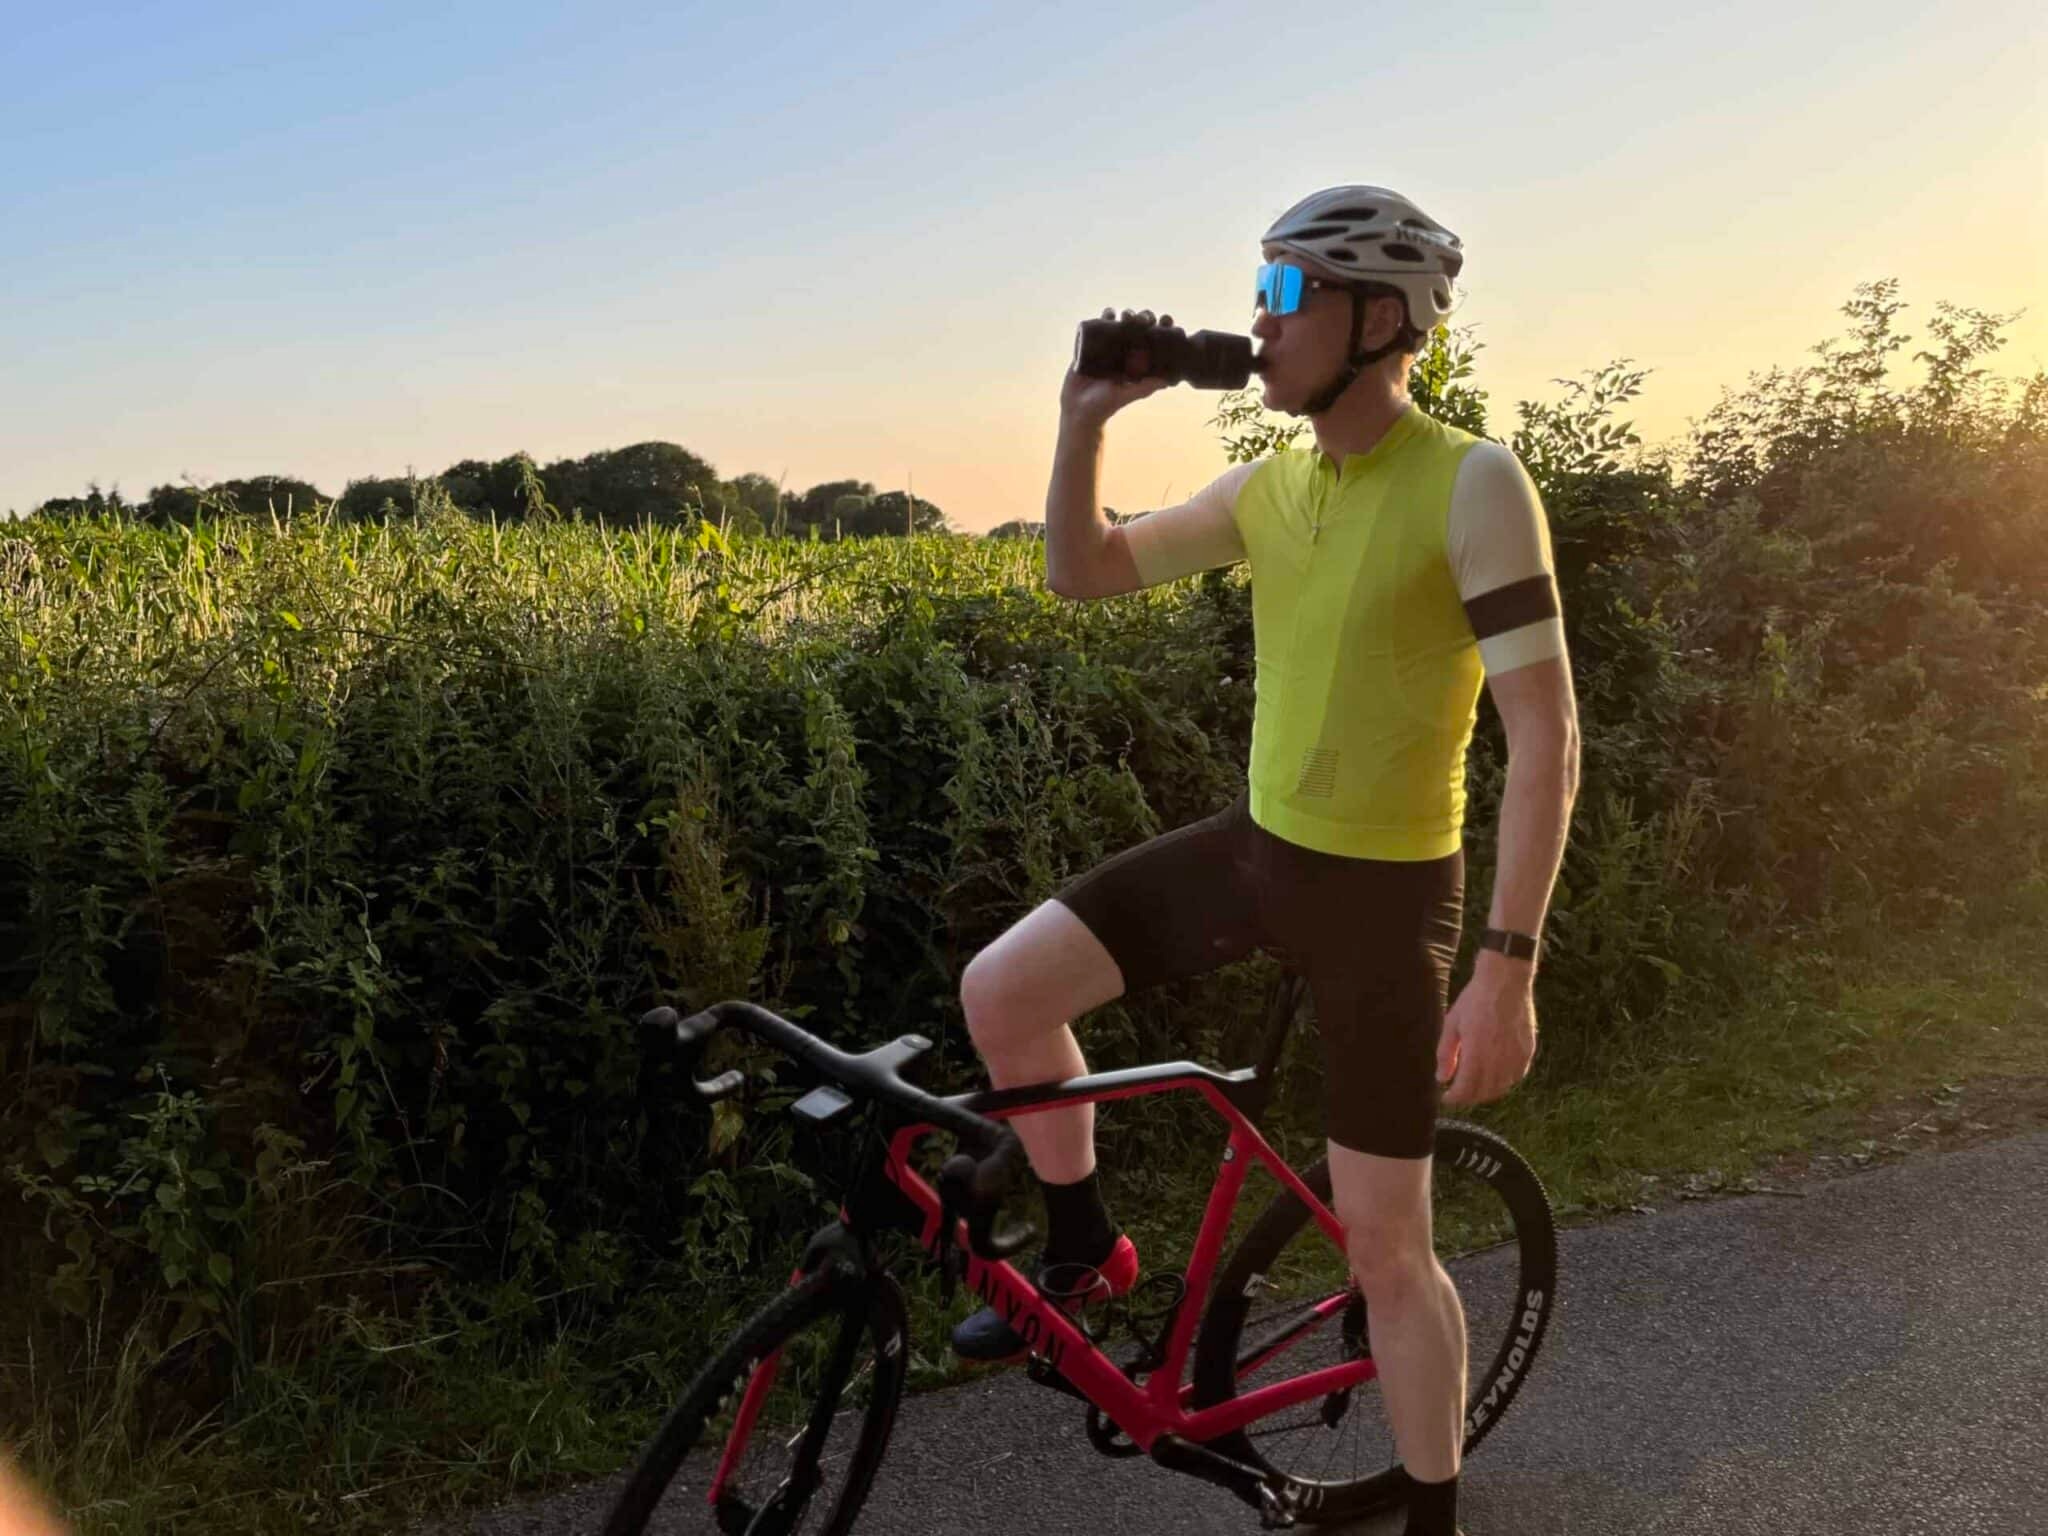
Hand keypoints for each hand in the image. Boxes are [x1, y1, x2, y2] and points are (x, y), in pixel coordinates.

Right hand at [1061, 308, 1171, 428]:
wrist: (1078, 410)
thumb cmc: (1105, 406)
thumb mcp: (1127, 395)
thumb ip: (1144, 387)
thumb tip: (1167, 381)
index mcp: (1136, 364)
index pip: (1152, 341)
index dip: (1160, 329)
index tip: (1165, 320)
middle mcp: (1124, 354)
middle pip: (1136, 330)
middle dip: (1142, 319)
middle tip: (1144, 318)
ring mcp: (1107, 349)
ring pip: (1118, 326)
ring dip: (1124, 315)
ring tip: (1126, 315)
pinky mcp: (1090, 347)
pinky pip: (1098, 328)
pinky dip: (1103, 318)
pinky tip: (1109, 312)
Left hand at [1437, 956, 1538, 1108]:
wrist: (1505, 981)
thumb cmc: (1475, 1000)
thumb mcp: (1452, 1023)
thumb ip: (1446, 1054)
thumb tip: (1442, 1078)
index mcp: (1477, 1053)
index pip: (1466, 1089)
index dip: (1455, 1098)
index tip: (1446, 1097)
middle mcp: (1498, 1059)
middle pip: (1484, 1092)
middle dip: (1469, 1097)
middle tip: (1459, 1093)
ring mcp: (1516, 1056)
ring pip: (1502, 1088)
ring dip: (1487, 1092)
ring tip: (1475, 1086)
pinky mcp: (1528, 1051)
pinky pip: (1516, 1077)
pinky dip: (1504, 1082)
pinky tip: (1495, 1076)